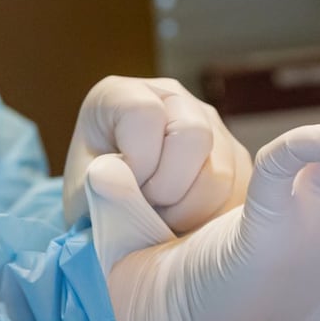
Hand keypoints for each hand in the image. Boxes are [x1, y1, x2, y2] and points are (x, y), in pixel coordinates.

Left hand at [62, 76, 251, 233]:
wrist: (114, 216)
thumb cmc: (95, 199)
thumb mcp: (82, 194)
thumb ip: (99, 188)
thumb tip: (118, 175)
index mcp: (122, 95)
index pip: (145, 114)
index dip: (136, 162)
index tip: (123, 187)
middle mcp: (172, 100)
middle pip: (194, 136)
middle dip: (168, 188)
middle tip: (146, 207)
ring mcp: (210, 126)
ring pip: (221, 172)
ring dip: (189, 211)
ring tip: (162, 218)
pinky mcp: (236, 160)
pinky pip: (237, 196)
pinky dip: (211, 222)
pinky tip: (184, 225)